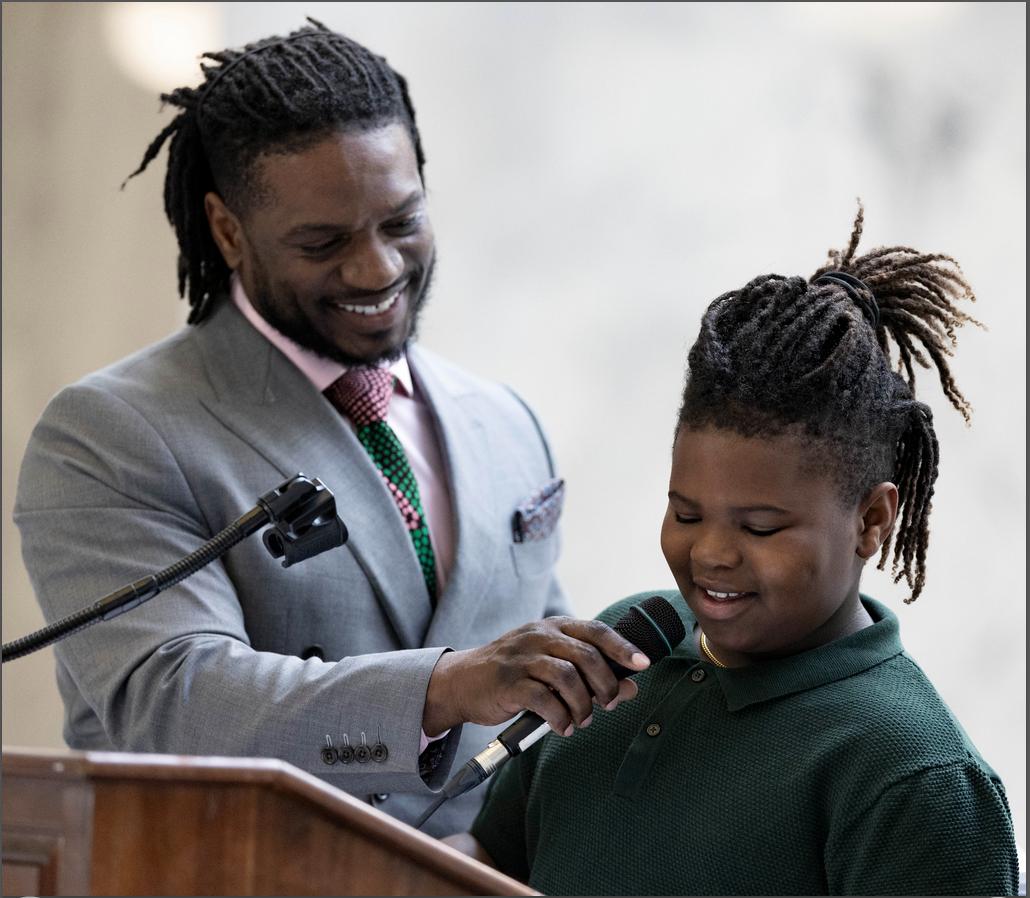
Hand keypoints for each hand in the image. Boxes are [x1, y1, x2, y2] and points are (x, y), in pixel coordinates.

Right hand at [423, 616, 649, 737]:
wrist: (462, 681)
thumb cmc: (514, 673)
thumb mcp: (551, 666)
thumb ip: (590, 674)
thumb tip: (631, 686)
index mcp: (554, 627)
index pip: (596, 631)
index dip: (622, 647)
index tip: (643, 664)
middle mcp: (539, 636)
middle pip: (586, 654)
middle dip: (605, 684)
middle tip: (609, 704)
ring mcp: (522, 657)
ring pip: (567, 677)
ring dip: (583, 704)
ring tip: (582, 720)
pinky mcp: (508, 682)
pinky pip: (544, 700)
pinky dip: (559, 717)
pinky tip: (562, 727)